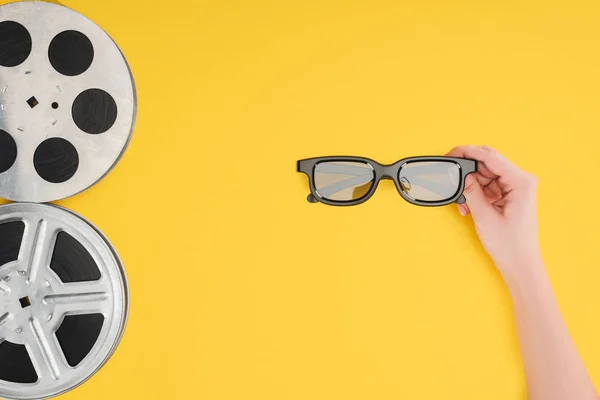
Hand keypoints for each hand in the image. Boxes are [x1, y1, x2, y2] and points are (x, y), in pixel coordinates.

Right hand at [446, 146, 541, 278]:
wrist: (519, 263)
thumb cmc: (509, 244)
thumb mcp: (484, 216)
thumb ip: (471, 192)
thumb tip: (462, 175)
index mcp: (521, 182)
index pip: (491, 156)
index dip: (469, 152)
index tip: (452, 152)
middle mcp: (520, 181)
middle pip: (487, 164)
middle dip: (468, 172)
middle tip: (451, 180)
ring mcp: (515, 188)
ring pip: (485, 175)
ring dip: (470, 186)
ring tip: (464, 204)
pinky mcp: (509, 195)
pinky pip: (487, 186)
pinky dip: (475, 194)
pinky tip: (469, 206)